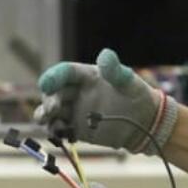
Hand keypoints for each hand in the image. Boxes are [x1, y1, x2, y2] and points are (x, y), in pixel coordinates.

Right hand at [35, 48, 176, 152]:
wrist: (143, 123)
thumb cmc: (137, 96)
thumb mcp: (128, 82)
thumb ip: (115, 71)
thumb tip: (105, 54)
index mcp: (86, 76)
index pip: (65, 72)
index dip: (53, 77)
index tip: (46, 84)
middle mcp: (76, 92)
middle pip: (53, 92)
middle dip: (48, 100)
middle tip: (50, 110)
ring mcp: (74, 110)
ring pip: (51, 111)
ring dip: (45, 115)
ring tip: (45, 121)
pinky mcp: (75, 128)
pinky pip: (59, 129)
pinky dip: (55, 130)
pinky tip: (58, 133)